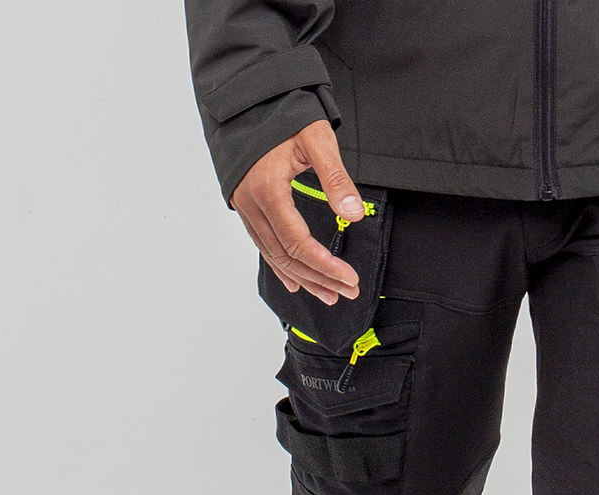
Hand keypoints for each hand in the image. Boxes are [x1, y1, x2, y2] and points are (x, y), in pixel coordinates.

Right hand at [230, 118, 365, 303]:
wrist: (247, 95)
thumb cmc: (282, 112)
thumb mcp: (316, 138)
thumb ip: (335, 178)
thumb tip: (353, 215)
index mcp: (268, 189)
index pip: (298, 243)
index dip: (325, 266)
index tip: (349, 278)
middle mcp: (251, 203)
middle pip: (286, 255)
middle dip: (318, 278)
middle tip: (347, 291)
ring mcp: (244, 206)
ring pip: (273, 255)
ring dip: (302, 278)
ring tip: (328, 294)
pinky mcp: (244, 205)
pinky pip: (261, 244)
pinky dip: (279, 266)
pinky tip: (294, 281)